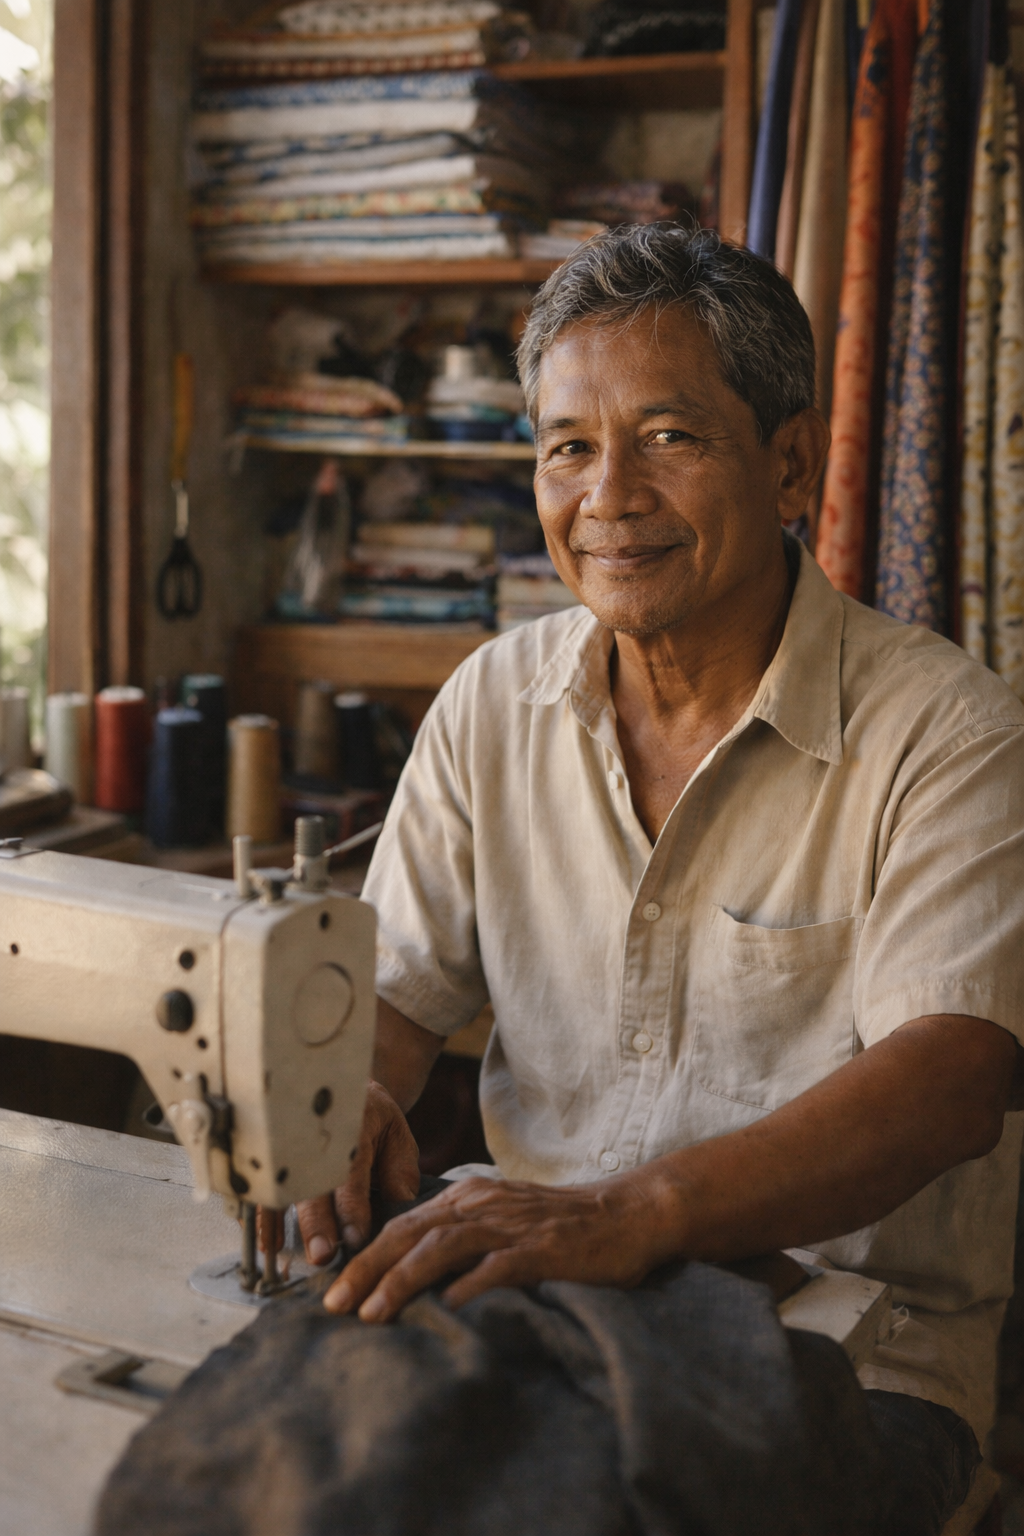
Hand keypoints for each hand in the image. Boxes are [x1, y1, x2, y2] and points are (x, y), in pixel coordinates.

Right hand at [257, 1080, 419, 1265]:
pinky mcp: (272, 1153)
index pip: (351, 1171)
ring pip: (280, 1182)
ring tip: (279, 1250)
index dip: (352, 1206)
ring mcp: (289, 1141)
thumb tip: (399, 1205)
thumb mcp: (396, 1135)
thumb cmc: (372, 1118)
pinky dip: (260, 1212)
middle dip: (316, 1221)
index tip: (354, 1237)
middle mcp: (316, 1134)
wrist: (340, 1085)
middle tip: (321, 1253)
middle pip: (312, 1181)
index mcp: (353, 1127)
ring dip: (278, 1219)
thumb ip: (400, 1171)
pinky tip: (265, 1239)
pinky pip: (261, 1184)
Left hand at [322, 1170, 674, 1321]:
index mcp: (467, 1197)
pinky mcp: (542, 1249)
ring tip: (374, 1314)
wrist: (625, 1213)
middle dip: (366, 1269)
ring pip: (442, 1248)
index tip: (331, 1289)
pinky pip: (499, 1266)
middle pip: (410, 1233)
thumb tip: (411, 1275)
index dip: (363, 1256)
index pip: (401, 1225)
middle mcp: (481, 1204)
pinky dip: (471, 1285)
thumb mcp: (501, 1221)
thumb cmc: (560, 1226)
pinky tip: (450, 1308)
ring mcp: (511, 1226)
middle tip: (333, 1305)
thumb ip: (460, 1239)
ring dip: (403, 1280)